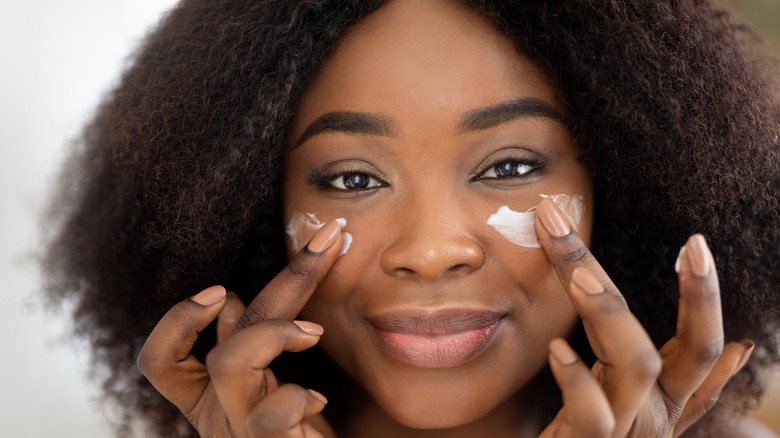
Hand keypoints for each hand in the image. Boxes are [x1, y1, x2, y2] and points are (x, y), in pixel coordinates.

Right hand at [137, 220, 344, 437]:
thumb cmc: (298, 435)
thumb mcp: (271, 386)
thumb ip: (250, 347)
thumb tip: (231, 302)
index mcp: (209, 401)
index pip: (160, 361)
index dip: (179, 320)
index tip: (220, 288)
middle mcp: (216, 417)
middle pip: (223, 338)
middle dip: (287, 279)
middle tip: (329, 241)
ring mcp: (239, 436)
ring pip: (231, 364)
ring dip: (275, 333)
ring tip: (314, 335)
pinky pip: (268, 419)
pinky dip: (294, 397)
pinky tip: (317, 399)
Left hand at [534, 199, 753, 437]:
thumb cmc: (586, 434)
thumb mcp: (635, 400)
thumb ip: (684, 382)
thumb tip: (742, 350)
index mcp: (666, 396)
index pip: (700, 342)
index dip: (705, 296)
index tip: (695, 242)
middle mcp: (655, 413)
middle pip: (691, 348)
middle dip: (695, 293)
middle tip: (685, 241)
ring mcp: (625, 430)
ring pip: (638, 367)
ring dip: (610, 315)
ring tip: (579, 278)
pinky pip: (593, 414)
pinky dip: (576, 379)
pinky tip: (557, 347)